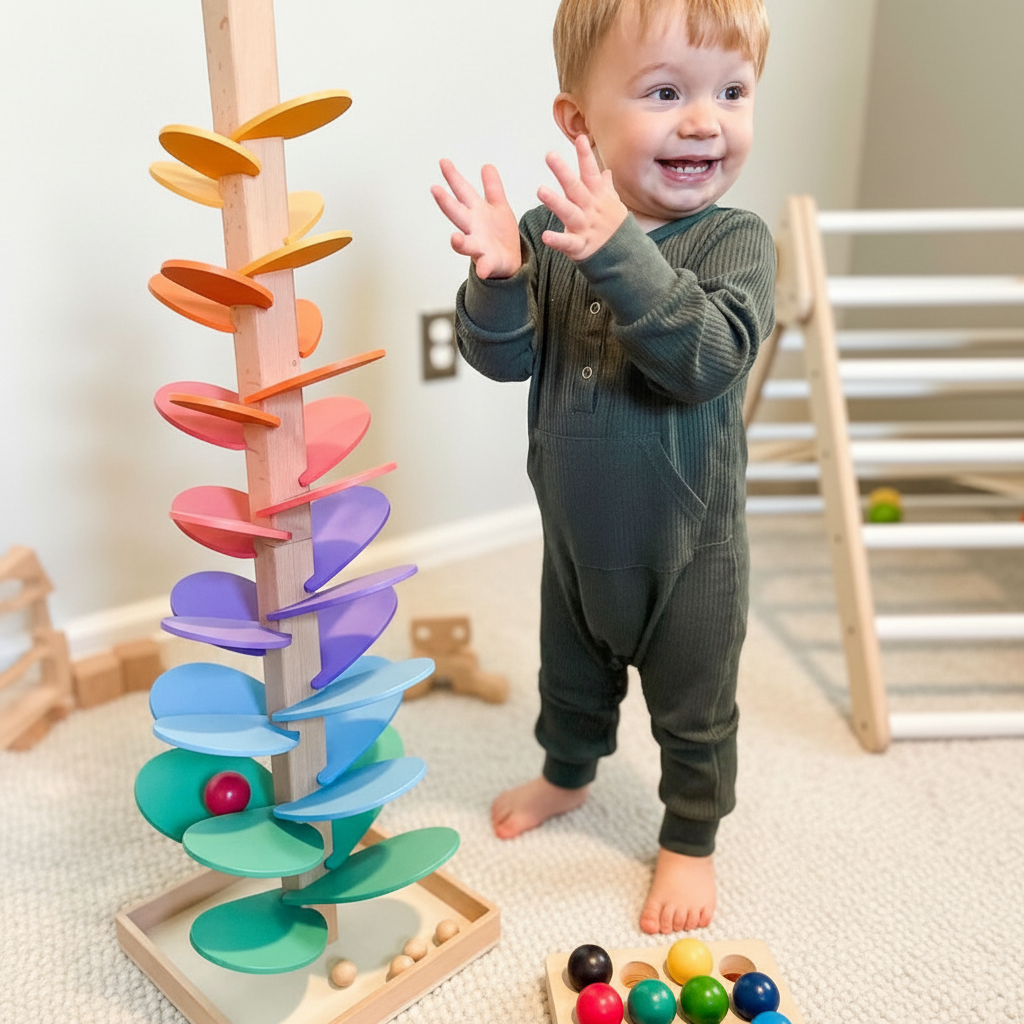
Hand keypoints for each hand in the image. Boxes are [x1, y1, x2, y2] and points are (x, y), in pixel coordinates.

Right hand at [431, 159, 521, 279]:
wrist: (510, 261)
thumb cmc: (500, 235)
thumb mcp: (499, 207)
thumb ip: (492, 188)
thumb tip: (486, 166)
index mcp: (476, 212)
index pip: (463, 192)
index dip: (453, 177)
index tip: (443, 162)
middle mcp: (473, 228)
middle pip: (457, 214)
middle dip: (447, 203)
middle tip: (435, 190)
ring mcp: (479, 246)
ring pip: (466, 243)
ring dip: (459, 242)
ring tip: (454, 239)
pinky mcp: (489, 263)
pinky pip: (485, 266)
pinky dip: (483, 268)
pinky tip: (482, 270)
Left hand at [538, 134, 628, 260]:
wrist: (626, 257)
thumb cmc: (614, 228)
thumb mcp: (613, 205)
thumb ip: (605, 188)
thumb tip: (606, 172)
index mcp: (597, 197)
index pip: (591, 173)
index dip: (585, 156)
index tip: (580, 138)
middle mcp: (591, 209)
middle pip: (577, 188)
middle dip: (563, 172)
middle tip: (550, 155)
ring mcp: (586, 228)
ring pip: (570, 212)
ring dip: (555, 202)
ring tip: (540, 190)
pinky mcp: (582, 247)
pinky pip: (568, 243)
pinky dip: (557, 240)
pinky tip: (545, 236)